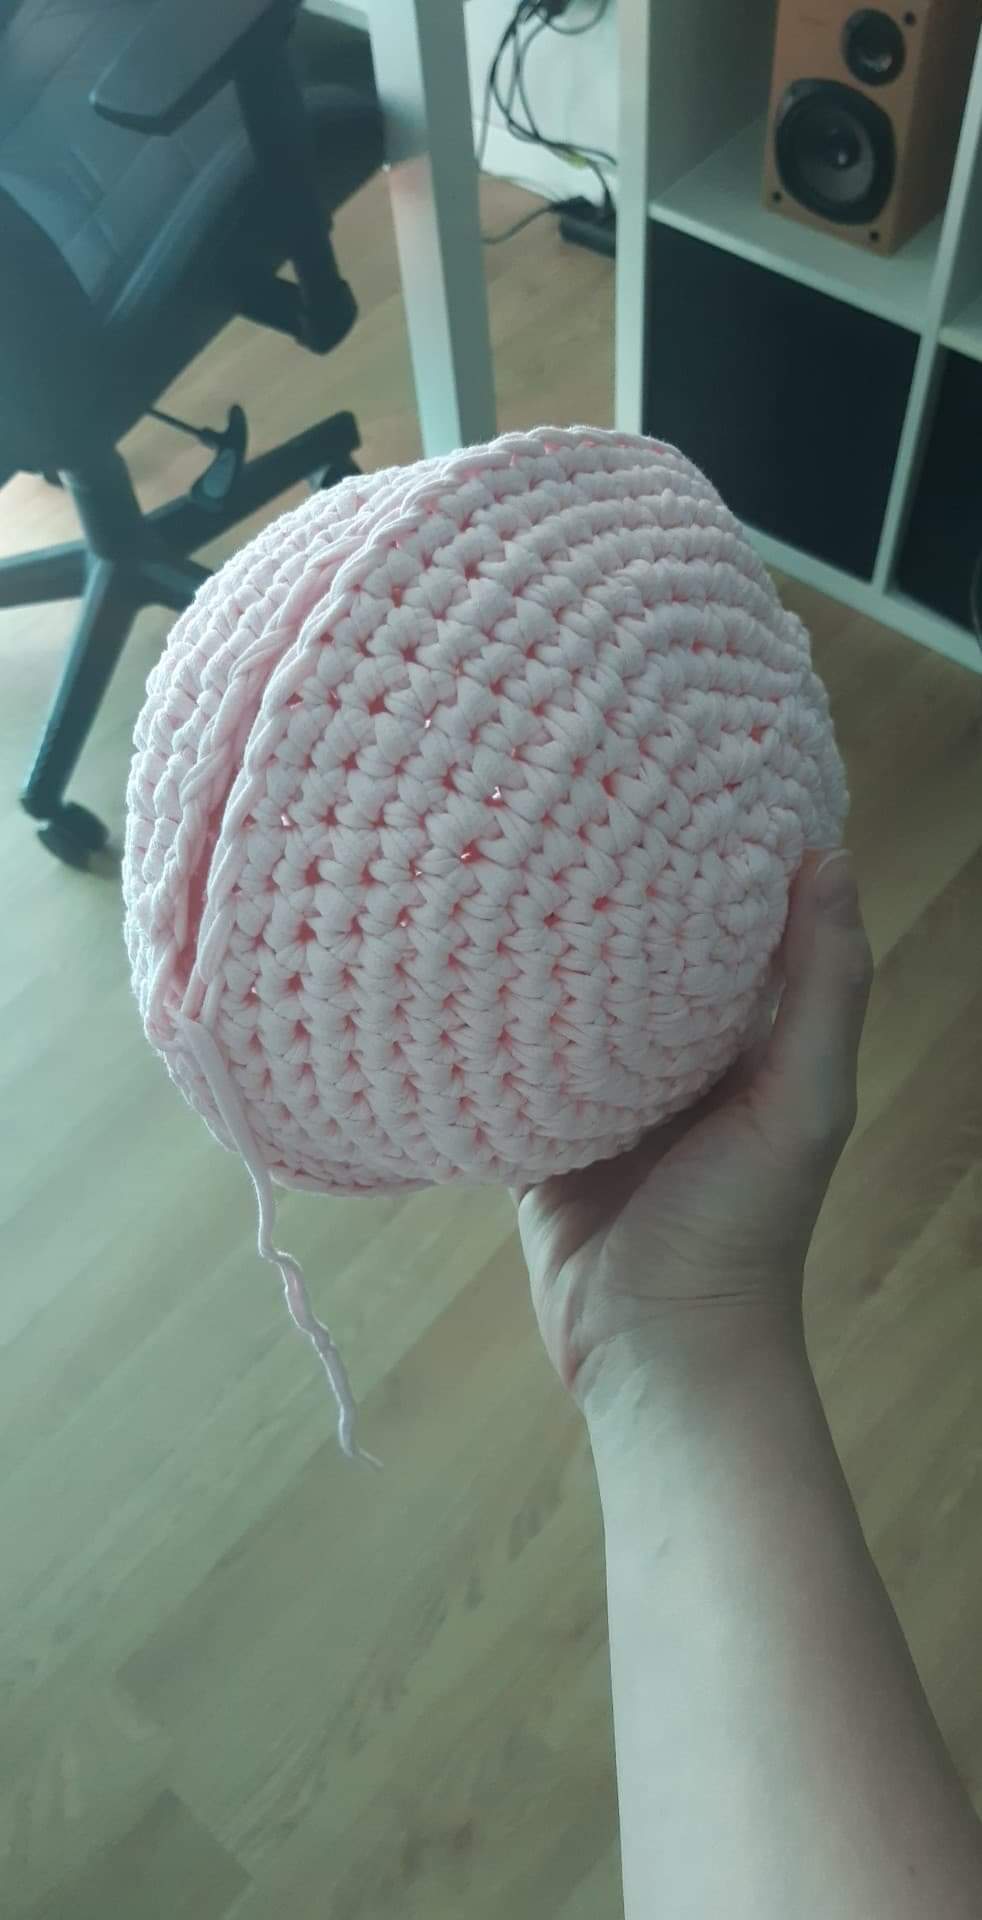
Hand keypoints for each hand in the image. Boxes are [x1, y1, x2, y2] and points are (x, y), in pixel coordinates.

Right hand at [515, 851, 872, 1420]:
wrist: (654, 1354)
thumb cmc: (744, 1233)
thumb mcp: (800, 1104)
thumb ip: (820, 991)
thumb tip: (830, 857)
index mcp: (751, 1041)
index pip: (741, 926)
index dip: (724, 856)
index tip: (687, 775)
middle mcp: (680, 1056)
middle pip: (649, 951)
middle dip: (621, 887)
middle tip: (573, 796)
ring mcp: (606, 1091)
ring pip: (573, 997)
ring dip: (551, 945)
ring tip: (506, 854)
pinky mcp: (541, 1129)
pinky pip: (513, 1057)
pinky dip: (494, 1017)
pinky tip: (458, 953)